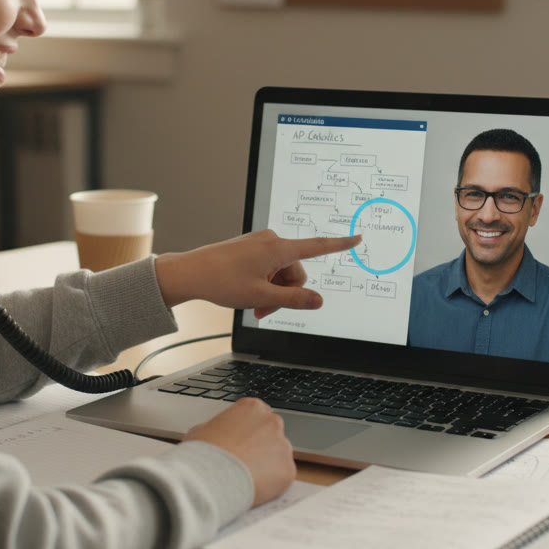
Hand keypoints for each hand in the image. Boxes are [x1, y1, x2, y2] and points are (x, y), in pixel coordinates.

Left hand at [154, 230, 361, 317]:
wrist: (190, 273)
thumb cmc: (222, 282)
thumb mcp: (262, 297)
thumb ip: (294, 300)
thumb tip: (319, 301)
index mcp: (278, 248)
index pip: (317, 246)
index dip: (340, 245)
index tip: (358, 238)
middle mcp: (271, 241)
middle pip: (296, 272)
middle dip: (285, 293)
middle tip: (264, 311)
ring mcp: (260, 244)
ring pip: (281, 274)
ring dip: (273, 292)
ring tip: (254, 305)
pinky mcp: (250, 249)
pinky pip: (268, 268)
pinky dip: (264, 284)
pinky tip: (248, 293)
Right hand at [183, 397, 294, 506]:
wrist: (210, 477)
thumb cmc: (203, 452)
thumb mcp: (201, 430)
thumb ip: (217, 428)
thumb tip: (215, 435)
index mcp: (252, 407)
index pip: (257, 415)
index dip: (247, 430)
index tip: (239, 441)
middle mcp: (272, 422)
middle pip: (271, 433)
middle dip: (261, 445)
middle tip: (243, 460)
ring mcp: (283, 446)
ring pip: (278, 455)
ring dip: (267, 464)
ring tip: (246, 476)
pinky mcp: (288, 469)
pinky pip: (282, 476)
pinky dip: (272, 483)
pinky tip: (254, 486)